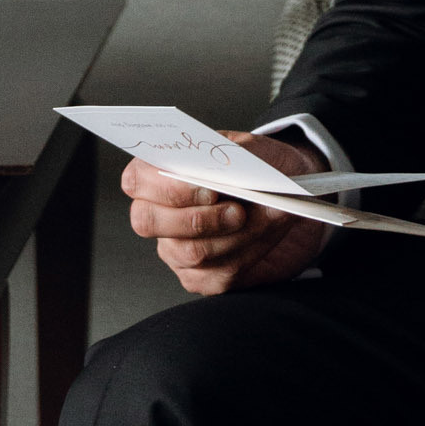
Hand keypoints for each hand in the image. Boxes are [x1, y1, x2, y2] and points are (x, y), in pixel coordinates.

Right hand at [123, 130, 333, 294]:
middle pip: (147, 222)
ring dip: (232, 237)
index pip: (137, 180)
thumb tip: (225, 165)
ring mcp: (174, 249)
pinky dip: (247, 254)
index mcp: (161, 172)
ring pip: (188, 252)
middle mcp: (159, 213)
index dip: (168, 187)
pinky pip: (215, 275)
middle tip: (237, 210)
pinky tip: (263, 235)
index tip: (209, 188)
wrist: (287, 199)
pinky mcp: (198, 278)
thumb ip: (233, 152)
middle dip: (196, 218)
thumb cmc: (261, 167)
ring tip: (261, 218)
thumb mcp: (251, 148)